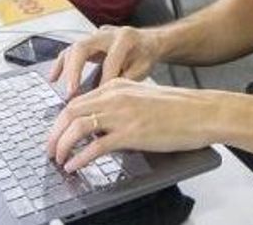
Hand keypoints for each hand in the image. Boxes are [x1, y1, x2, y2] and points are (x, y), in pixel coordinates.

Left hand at [46, 79, 214, 171]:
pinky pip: (95, 147)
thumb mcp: (141, 97)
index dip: (61, 120)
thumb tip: (100, 125)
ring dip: (62, 146)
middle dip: (55, 134)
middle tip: (50, 149)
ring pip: (77, 128)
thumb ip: (119, 105)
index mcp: (116, 86)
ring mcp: (122, 115)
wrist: (201, 112)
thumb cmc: (178, 108)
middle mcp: (115, 97)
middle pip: (70, 112)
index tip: (57, 134)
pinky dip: (79, 158)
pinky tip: (75, 166)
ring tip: (58, 159)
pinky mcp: (131, 134)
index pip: (77, 101)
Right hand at [48, 25, 162, 94]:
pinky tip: (54, 78)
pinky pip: (70, 50)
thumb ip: (125, 79)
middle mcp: (107, 33)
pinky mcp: (88, 41)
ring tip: (62, 88)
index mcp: (124, 38)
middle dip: (75, 70)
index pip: (109, 61)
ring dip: (66, 68)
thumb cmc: (145, 55)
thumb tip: (106, 96)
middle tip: (71, 91)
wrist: (148, 41)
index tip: (99, 99)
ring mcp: (96, 36)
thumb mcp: (143, 68)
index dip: (104, 80)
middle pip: (83, 47)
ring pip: (74, 47)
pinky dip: (61, 64)